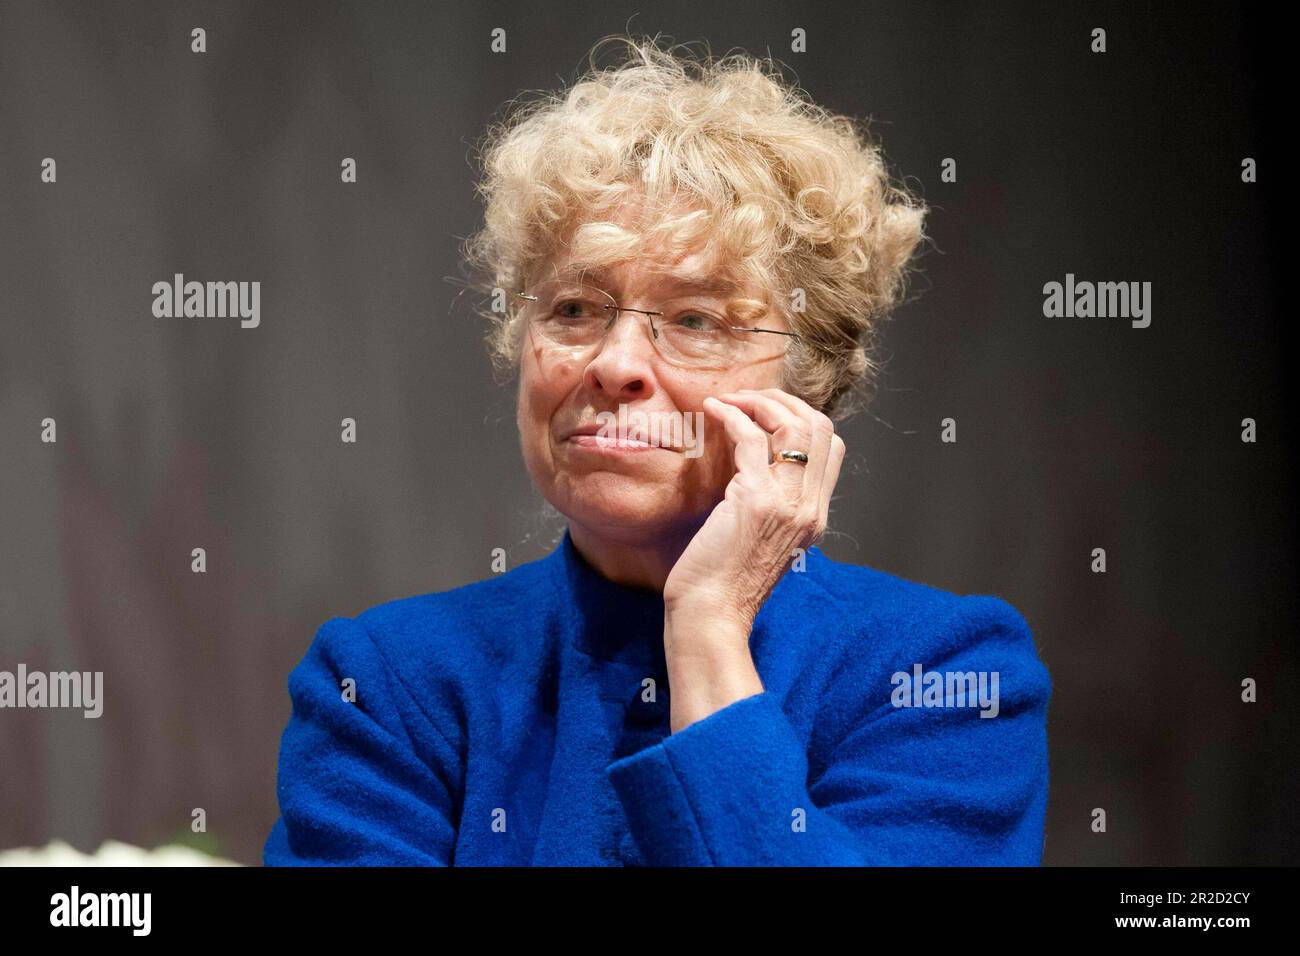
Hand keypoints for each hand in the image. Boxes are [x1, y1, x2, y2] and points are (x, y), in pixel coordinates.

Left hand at [662, 388, 846, 630]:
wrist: (712, 616)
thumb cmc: (723, 584)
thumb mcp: (763, 541)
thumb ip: (772, 507)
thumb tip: (753, 469)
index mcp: (814, 517)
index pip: (833, 448)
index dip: (802, 419)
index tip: (767, 414)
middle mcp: (809, 508)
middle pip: (821, 428)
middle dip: (784, 402)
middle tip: (749, 399)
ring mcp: (786, 503)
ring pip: (794, 425)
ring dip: (759, 402)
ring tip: (730, 400)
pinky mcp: (754, 500)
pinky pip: (751, 439)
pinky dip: (732, 416)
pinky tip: (713, 412)